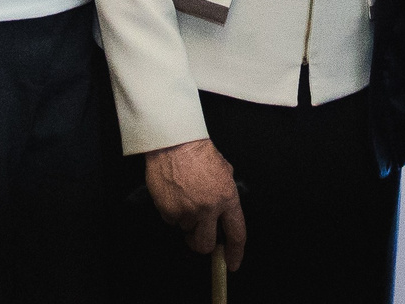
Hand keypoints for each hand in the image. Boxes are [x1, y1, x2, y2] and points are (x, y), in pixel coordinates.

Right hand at [144, 138, 246, 270]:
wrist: (174, 142)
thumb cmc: (199, 153)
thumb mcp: (224, 171)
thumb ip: (227, 194)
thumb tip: (224, 215)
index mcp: (227, 198)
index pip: (236, 234)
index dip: (235, 253)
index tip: (232, 263)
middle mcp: (209, 208)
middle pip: (206, 245)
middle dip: (202, 243)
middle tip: (198, 232)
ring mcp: (187, 211)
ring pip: (186, 231)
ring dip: (186, 221)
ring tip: (185, 196)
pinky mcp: (168, 210)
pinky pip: (171, 221)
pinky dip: (172, 212)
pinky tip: (174, 194)